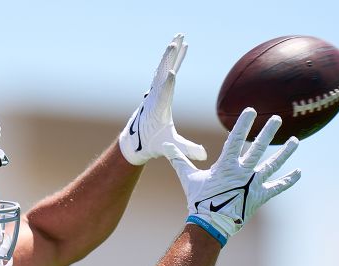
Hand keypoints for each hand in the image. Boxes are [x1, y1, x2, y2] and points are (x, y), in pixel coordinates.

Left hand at [119, 33, 206, 165]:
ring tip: (179, 37)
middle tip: (175, 43)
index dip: (167, 85)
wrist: (135, 142)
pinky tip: (180, 47)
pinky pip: (166, 69)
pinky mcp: (157, 89)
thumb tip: (203, 156)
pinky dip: (174, 58)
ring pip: (164, 67)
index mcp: (158, 110)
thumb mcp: (169, 148)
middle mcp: (154, 97)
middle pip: (162, 74)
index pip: (163, 95)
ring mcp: (155, 91)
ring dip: (172, 53)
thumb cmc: (152, 145)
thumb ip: (185, 150)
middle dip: (168, 59)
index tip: (172, 73)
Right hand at [163, 107, 300, 245]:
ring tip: (295, 141)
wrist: (211, 225)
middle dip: (268, 132)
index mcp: (226, 165)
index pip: (236, 139)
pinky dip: (288, 180)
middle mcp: (243, 171)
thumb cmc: (199, 201)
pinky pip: (278, 187)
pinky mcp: (260, 196)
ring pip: (273, 164)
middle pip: (258, 148)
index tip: (251, 110)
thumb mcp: (188, 178)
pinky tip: (299, 172)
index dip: (244, 123)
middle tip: (277, 119)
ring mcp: (254, 184)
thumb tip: (167, 146)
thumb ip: (180, 160)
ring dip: (285, 152)